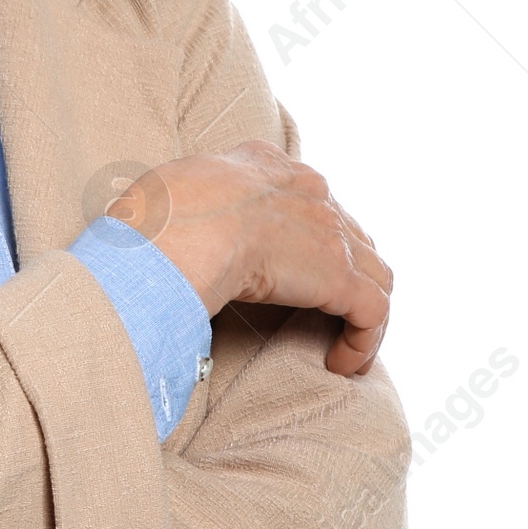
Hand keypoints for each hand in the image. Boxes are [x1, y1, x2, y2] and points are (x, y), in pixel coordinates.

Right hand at [108, 139, 391, 376]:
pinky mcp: (341, 276)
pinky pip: (373, 313)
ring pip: (373, 272)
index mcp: (263, 163)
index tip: (292, 265)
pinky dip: (363, 343)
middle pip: (347, 231)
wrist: (182, 228)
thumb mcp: (168, 192)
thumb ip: (183, 205)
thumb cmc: (155, 214)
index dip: (305, 232)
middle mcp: (307, 188)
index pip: (304, 193)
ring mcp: (330, 231)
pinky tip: (340, 365)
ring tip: (339, 345)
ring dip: (359, 311)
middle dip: (342, 272)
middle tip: (320, 311)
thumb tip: (154, 228)